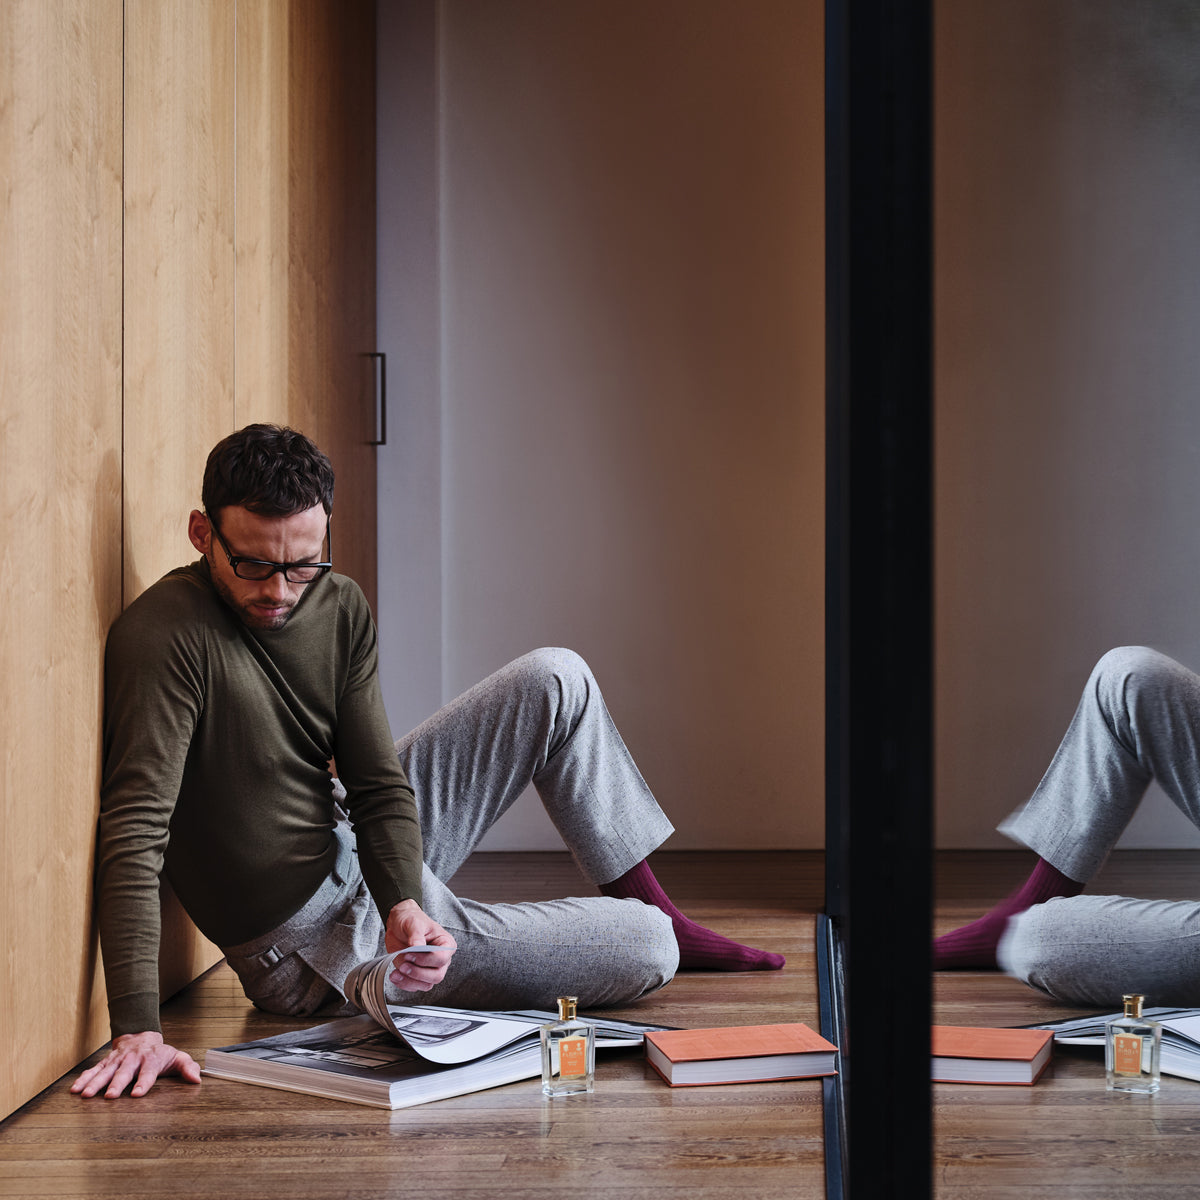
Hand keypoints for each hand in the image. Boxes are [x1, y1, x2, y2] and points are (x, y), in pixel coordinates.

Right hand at [70, 1031, 201, 1098]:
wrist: (141, 1036)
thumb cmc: (160, 1053)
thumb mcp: (177, 1057)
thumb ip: (187, 1067)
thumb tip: (197, 1079)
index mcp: (151, 1060)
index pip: (148, 1072)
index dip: (143, 1083)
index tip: (137, 1094)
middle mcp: (133, 1059)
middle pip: (124, 1073)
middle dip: (116, 1084)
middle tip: (109, 1097)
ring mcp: (118, 1060)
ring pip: (105, 1072)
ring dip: (95, 1083)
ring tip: (85, 1095)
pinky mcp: (106, 1062)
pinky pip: (93, 1070)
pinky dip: (83, 1078)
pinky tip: (74, 1089)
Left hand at [384, 899, 456, 991]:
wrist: (398, 925)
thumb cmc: (411, 920)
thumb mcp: (414, 923)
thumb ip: (416, 936)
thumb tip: (417, 947)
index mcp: (445, 944)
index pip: (441, 958)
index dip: (426, 959)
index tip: (409, 953)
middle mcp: (440, 959)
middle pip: (437, 975)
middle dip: (418, 973)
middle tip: (403, 965)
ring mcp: (429, 969)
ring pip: (426, 984)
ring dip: (410, 981)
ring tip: (397, 972)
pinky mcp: (417, 976)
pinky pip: (414, 986)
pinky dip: (403, 984)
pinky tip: (395, 975)